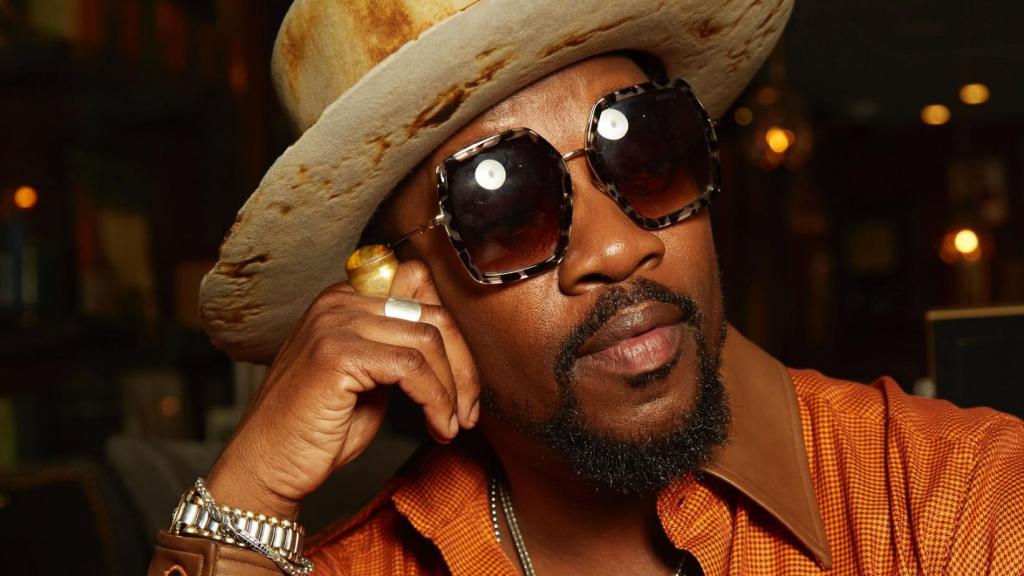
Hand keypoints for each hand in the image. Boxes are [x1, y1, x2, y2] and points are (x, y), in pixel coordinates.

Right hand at [205, 260, 480, 519]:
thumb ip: (399, 353)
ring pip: (428, 340)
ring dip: (452, 389)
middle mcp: (339, 302)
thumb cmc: (315, 430)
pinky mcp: (337, 354)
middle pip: (433, 313)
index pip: (421, 287)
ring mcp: (335, 324)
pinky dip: (436, 400)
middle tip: (469, 410)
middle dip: (463, 366)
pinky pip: (412, 367)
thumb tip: (451, 349)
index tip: (463, 382)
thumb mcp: (369, 381)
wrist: (266, 465)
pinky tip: (437, 425)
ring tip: (451, 423)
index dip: (452, 336)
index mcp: (345, 300)